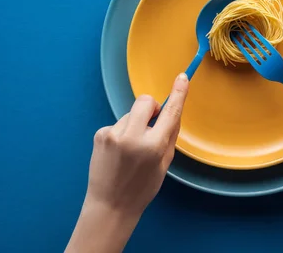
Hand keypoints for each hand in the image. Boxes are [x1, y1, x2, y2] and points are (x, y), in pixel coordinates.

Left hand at [66, 73, 188, 252]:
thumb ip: (169, 135)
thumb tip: (171, 112)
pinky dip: (121, 133)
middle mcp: (132, 136)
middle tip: (150, 124)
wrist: (110, 205)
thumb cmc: (142, 188)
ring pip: (130, 114)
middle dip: (150, 107)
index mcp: (154, 146)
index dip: (178, 93)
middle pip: (145, 101)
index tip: (182, 77)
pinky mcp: (100, 134)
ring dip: (134, 125)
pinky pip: (118, 124)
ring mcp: (113, 134)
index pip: (170, 112)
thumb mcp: (165, 164)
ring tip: (130, 150)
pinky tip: (118, 152)